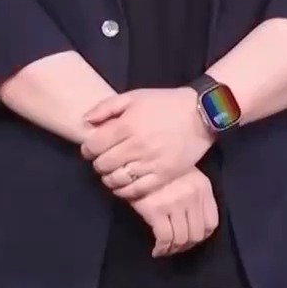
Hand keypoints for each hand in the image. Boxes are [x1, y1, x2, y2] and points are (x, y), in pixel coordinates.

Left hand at [81, 88, 214, 201]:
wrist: (201, 113)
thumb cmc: (165, 103)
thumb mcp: (134, 96)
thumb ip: (106, 107)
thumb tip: (85, 121)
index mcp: (127, 125)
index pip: (93, 146)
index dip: (88, 149)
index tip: (92, 148)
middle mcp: (136, 146)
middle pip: (102, 164)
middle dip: (98, 163)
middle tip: (104, 160)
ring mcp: (150, 163)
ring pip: (116, 180)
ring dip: (109, 178)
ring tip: (113, 172)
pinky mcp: (163, 175)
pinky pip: (136, 190)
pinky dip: (124, 191)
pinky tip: (124, 184)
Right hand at [130, 167, 218, 257]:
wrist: (138, 161)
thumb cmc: (163, 171)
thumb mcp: (188, 177)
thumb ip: (196, 197)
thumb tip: (194, 224)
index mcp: (203, 188)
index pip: (212, 223)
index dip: (202, 236)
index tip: (191, 239)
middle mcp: (192, 196)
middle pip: (197, 234)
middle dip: (186, 246)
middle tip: (176, 247)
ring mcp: (175, 203)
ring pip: (181, 239)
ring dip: (173, 249)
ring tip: (165, 249)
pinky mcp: (156, 210)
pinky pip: (165, 238)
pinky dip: (162, 248)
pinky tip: (157, 250)